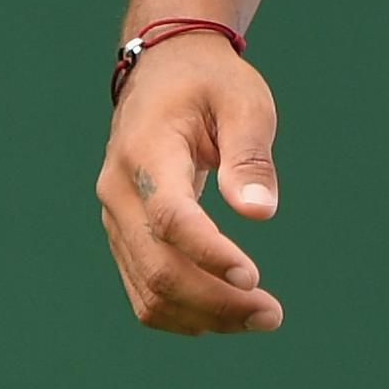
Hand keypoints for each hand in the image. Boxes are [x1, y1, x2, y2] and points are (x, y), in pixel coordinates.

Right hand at [97, 33, 284, 334]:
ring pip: (148, 289)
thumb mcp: (243, 100)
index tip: (253, 277)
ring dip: (202, 314)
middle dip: (215, 301)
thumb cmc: (210, 83)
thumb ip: (249, 154)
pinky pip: (143, 288)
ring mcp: (116, 218)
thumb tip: (260, 213)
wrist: (163, 70)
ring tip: (260, 317)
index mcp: (147, 151)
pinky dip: (182, 310)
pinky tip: (225, 313)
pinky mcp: (124, 234)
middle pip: (158, 267)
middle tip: (272, 314)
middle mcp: (120, 191)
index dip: (209, 253)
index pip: (170, 216)